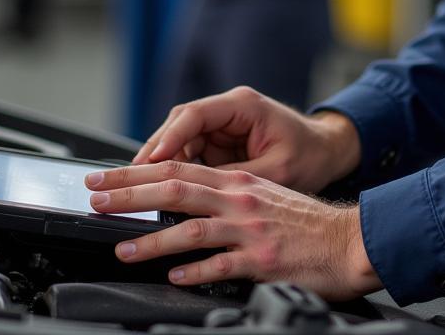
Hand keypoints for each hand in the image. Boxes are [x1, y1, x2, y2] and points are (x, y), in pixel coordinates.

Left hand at [84, 160, 379, 298]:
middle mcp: (240, 198)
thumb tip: (186, 201)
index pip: (177, 168)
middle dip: (130, 195)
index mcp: (237, 181)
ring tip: (124, 248)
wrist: (347, 238)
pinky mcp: (263, 259)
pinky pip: (222, 264)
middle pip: (175, 189)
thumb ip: (226, 196)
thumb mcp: (263, 195)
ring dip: (153, 239)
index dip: (137, 173)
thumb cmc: (305, 223)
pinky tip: (175, 277)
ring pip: (191, 228)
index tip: (106, 180)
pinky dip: (196, 270)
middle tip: (97, 201)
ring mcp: (250, 228)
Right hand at [133, 86, 361, 194]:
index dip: (168, 138)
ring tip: (137, 187)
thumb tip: (199, 196)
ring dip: (160, 162)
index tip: (150, 162)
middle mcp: (228, 110)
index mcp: (242, 105)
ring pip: (179, 139)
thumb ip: (236, 178)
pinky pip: (190, 152)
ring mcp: (223, 125)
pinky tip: (159, 189)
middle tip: (128, 179)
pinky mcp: (221, 141)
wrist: (328, 151)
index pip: (193, 115)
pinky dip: (175, 169)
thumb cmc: (309, 155)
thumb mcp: (275, 170)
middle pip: (179, 125)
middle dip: (153, 151)